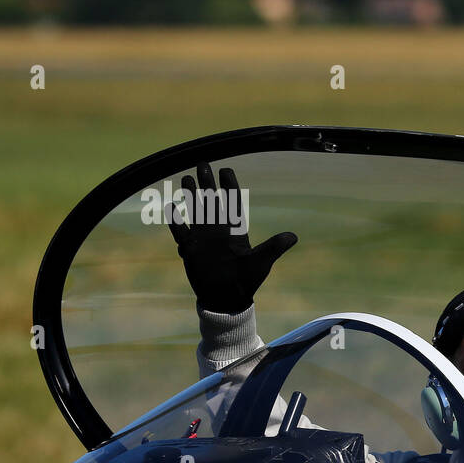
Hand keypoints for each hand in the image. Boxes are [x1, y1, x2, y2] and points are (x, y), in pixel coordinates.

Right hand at [166, 162, 296, 312]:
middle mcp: (219, 230)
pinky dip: (176, 220)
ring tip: (186, 178)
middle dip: (208, 183)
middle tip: (202, 164)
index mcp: (236, 230)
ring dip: (191, 196)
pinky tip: (171, 207)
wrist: (227, 298)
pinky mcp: (190, 248)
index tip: (226, 170)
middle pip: (212, 201)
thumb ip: (274, 247)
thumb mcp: (261, 262)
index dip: (229, 186)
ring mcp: (203, 237)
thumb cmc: (246, 280)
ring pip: (196, 211)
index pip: (232, 203)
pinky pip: (181, 231)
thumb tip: (293, 236)